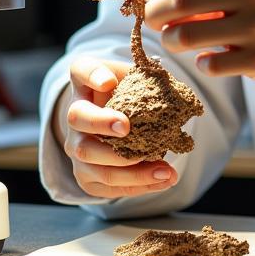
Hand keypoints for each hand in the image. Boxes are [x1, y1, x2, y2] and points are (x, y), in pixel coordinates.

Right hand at [55, 55, 178, 198]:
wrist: (118, 123)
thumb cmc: (131, 95)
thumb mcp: (139, 78)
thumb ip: (153, 79)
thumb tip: (179, 93)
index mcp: (87, 82)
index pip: (81, 69)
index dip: (93, 75)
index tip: (108, 82)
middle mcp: (75, 114)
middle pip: (77, 117)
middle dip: (101, 123)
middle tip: (126, 128)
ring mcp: (77, 146)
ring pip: (92, 159)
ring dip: (129, 167)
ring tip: (164, 169)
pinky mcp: (86, 175)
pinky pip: (107, 185)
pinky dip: (137, 185)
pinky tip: (163, 180)